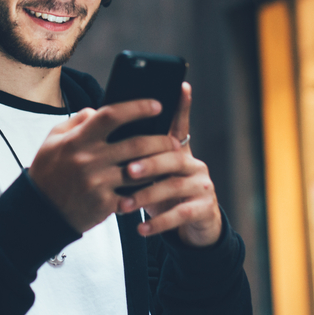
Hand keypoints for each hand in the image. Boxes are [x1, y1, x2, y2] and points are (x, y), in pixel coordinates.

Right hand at [28, 99, 181, 232]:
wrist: (40, 212)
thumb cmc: (48, 171)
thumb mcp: (53, 140)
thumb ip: (77, 121)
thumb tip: (98, 110)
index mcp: (77, 139)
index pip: (111, 115)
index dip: (137, 107)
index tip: (156, 105)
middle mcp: (88, 159)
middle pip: (135, 144)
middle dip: (160, 140)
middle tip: (173, 139)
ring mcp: (97, 183)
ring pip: (140, 170)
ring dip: (160, 165)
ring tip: (171, 161)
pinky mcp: (104, 204)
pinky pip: (133, 193)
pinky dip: (147, 188)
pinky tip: (156, 184)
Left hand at [117, 83, 221, 247]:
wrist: (193, 225)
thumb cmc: (163, 191)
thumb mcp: (154, 171)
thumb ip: (139, 152)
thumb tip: (109, 128)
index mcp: (179, 149)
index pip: (180, 123)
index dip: (182, 105)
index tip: (182, 86)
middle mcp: (193, 162)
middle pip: (172, 157)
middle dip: (148, 163)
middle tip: (127, 170)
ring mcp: (201, 185)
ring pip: (174, 186)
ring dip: (147, 196)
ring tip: (124, 205)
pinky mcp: (204, 208)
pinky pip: (181, 214)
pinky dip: (159, 222)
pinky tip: (141, 228)